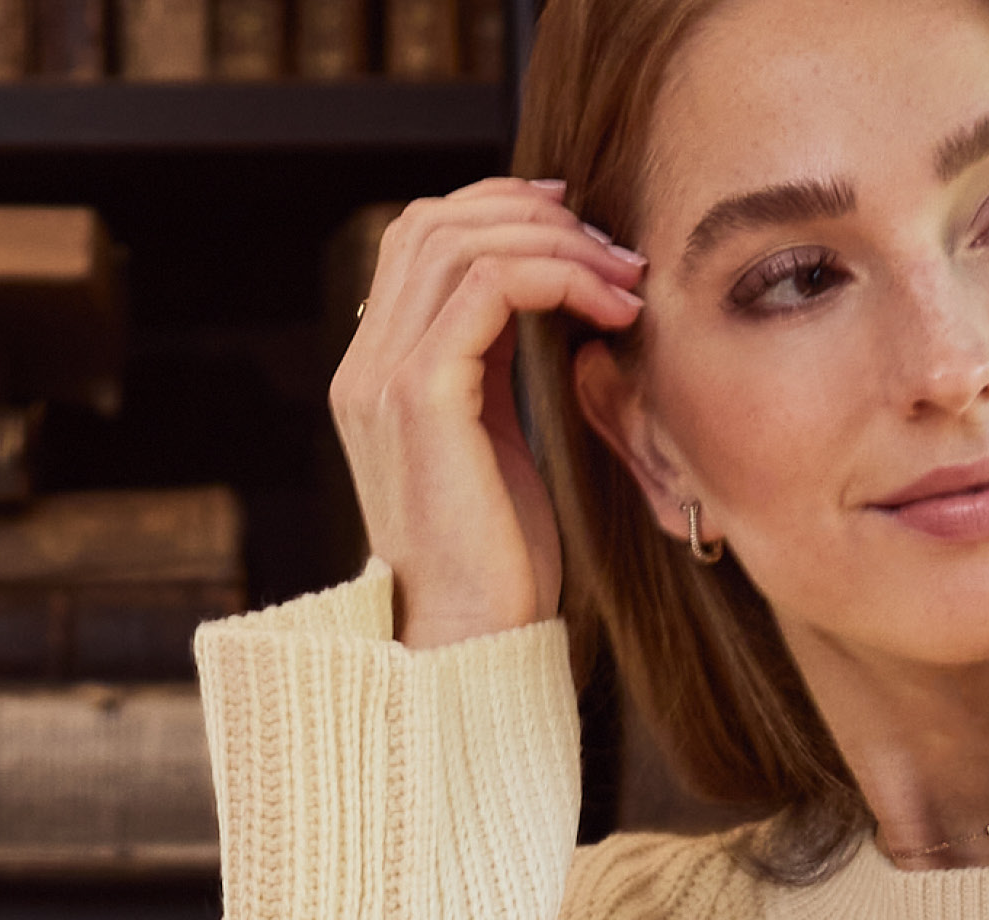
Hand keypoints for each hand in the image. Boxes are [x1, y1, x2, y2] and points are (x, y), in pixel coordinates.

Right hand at [328, 176, 644, 651]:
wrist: (468, 640)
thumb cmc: (497, 558)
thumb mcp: (494, 438)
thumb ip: (495, 363)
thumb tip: (540, 293)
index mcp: (375, 372)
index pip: (419, 238)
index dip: (498, 209)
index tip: (578, 225)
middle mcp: (365, 366)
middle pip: (435, 222)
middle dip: (534, 215)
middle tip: (614, 250)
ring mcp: (383, 379)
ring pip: (460, 243)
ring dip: (557, 244)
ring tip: (624, 279)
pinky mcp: (422, 399)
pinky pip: (487, 288)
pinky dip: (557, 278)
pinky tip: (610, 310)